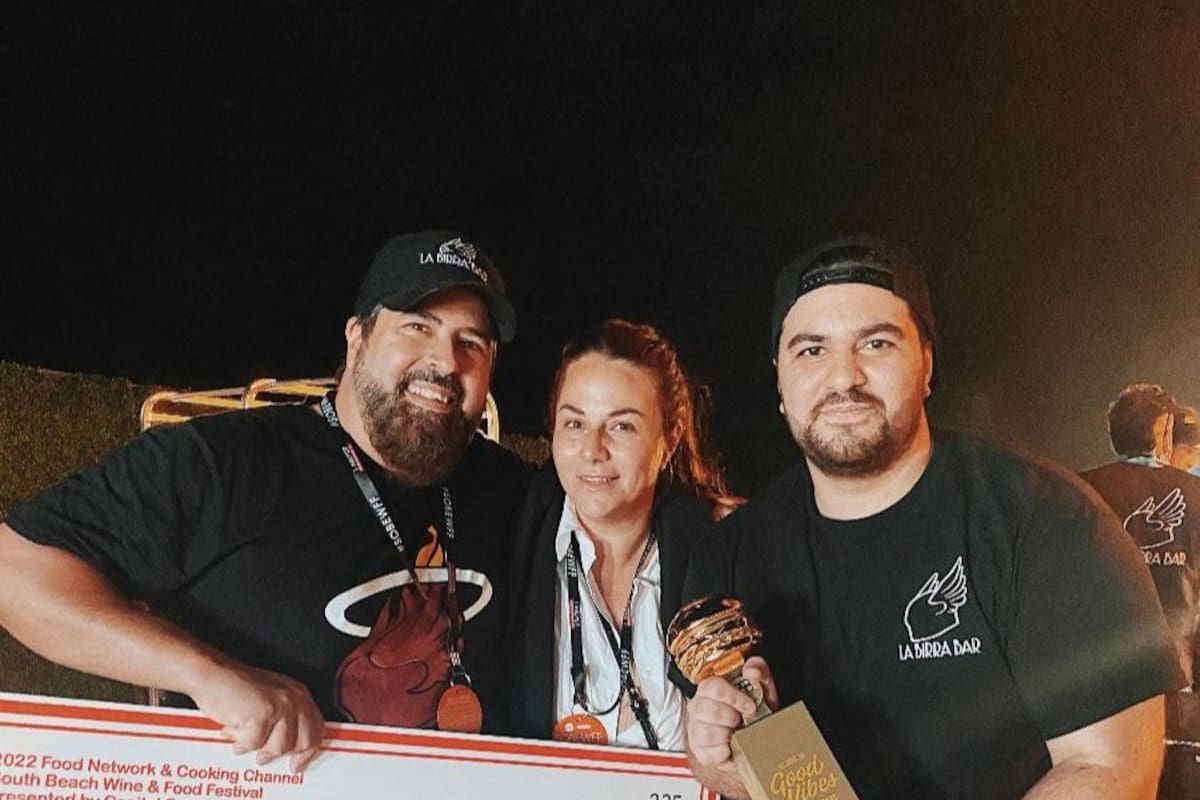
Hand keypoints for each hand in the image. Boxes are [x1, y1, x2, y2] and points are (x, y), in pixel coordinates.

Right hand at [189, 660, 324, 772]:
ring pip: (279, 747)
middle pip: (304, 741)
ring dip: (258, 748)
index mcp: (299, 695)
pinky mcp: (262, 714)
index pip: (316, 729)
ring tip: (246, 739)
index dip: (308, 751)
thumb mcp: (270, 700)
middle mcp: (294, 699)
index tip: (299, 763)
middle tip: (266, 756)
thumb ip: (285, 720)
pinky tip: (235, 732)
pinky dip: (241, 742)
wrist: (212, 675)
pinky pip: (255, 744)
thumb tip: (291, 746)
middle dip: (284, 753)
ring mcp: (280, 706)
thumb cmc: (236, 687)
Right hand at [685, 656, 777, 798]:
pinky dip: (724, 752)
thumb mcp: (762, 688)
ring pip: (705, 733)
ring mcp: (696, 728)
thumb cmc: (754, 711)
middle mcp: (698, 706)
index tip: (750, 706)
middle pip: (707, 710)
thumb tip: (751, 671)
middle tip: (742, 721)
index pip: (713, 687)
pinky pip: (708, 753)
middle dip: (731, 717)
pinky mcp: (699, 750)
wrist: (757, 738)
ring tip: (736, 733)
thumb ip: (759, 671)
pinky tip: (731, 746)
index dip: (734, 697)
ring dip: (727, 735)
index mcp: (710, 688)